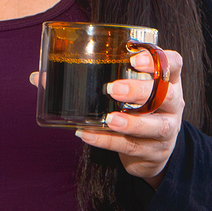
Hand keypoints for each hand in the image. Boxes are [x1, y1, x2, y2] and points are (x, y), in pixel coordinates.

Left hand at [77, 48, 183, 187]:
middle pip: (166, 94)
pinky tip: (89, 135)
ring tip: (109, 119)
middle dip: (140, 90)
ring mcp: (166, 129)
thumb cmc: (133, 110)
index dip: (159, 59)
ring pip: (155, 126)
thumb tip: (38, 76)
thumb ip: (89, 80)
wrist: (151, 151)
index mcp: (167, 81)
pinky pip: (131, 146)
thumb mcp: (123, 93)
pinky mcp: (154, 152)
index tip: (136, 59)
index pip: (173, 63)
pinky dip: (109, 142)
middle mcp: (172, 104)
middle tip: (114, 89)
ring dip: (132, 122)